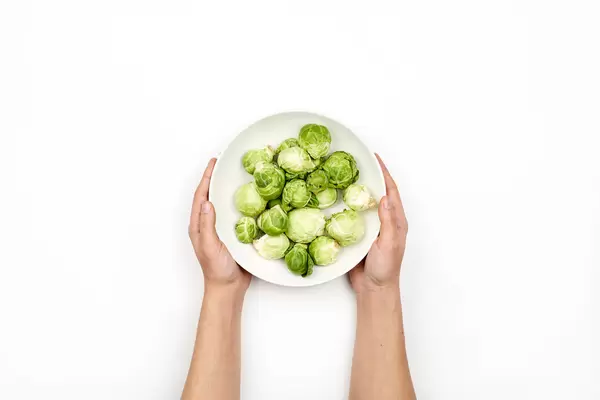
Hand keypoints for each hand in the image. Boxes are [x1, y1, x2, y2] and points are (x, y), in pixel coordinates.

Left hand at [189, 158, 250, 294]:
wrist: (228, 288)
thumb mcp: (210, 246)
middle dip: (215, 178)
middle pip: (210, 196)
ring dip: (226, 188)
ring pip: (222, 203)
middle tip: (225, 163)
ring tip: (235, 174)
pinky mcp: (233, 234)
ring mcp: (220, 229)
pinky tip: (249, 196)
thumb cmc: (217, 270)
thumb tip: (206, 202)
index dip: (206, 178)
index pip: (201, 196)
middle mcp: (209, 224)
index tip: (213, 163)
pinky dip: (239, 202)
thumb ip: (207, 225)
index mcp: (199, 225)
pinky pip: (235, 213)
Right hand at [349, 154, 407, 292]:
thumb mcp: (389, 244)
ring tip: (344, 174)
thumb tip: (385, 198)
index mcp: (396, 220)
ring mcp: (371, 227)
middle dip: (369, 176)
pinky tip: (336, 200)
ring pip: (363, 202)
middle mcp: (384, 220)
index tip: (374, 158)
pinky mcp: (358, 234)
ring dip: (356, 189)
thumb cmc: (385, 269)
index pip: (391, 191)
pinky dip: (345, 205)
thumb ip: (388, 222)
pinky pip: (351, 215)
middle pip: (377, 192)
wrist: (374, 289)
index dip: (384, 173)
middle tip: (356, 161)